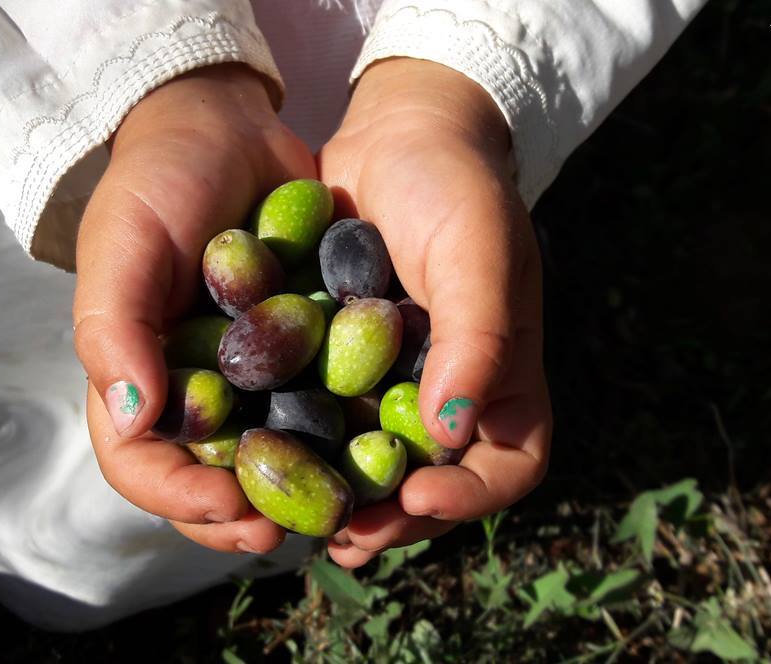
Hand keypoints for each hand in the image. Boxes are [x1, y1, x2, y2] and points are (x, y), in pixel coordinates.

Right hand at [72, 64, 315, 554]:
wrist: (225, 126)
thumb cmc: (156, 181)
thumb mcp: (123, 244)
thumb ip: (115, 330)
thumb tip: (138, 419)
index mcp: (135, 380)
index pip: (141, 466)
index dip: (178, 499)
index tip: (230, 507)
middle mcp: (190, 393)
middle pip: (207, 484)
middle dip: (245, 517)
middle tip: (291, 530)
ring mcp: (248, 379)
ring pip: (268, 462)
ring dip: (299, 493)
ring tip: (341, 506)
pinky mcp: (300, 356)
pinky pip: (318, 410)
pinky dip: (340, 437)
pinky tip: (375, 450)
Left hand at [318, 58, 551, 566]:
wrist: (399, 136)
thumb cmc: (457, 187)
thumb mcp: (479, 250)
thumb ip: (477, 335)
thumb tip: (449, 431)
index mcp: (501, 378)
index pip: (509, 465)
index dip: (472, 496)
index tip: (420, 495)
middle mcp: (447, 395)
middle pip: (434, 486)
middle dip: (394, 519)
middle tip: (347, 536)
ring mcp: (391, 386)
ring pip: (373, 468)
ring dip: (342, 501)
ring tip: (301, 525)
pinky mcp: (336, 367)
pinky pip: (325, 422)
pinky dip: (301, 450)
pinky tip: (260, 461)